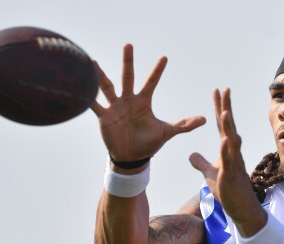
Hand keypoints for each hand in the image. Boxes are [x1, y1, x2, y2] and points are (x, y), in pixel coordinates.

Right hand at [90, 44, 205, 162]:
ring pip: (107, 87)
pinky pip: (93, 105)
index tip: (165, 58)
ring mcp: (114, 107)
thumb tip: (205, 120)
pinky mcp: (103, 117)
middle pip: (128, 77)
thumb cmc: (148, 144)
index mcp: (143, 102)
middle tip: (129, 45)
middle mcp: (128, 100)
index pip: (152, 82)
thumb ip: (184, 125)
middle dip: (128, 62)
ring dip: (100, 76)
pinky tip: (78, 88)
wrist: (131, 158)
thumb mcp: (166, 133)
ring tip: (92, 63)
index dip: (158, 71)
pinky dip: (86, 98)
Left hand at [190, 89, 265, 234]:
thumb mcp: (210, 174)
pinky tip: (225, 139)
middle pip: (228, 126)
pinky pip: (230, 160)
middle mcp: (233, 152)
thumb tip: (191, 154)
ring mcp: (234, 163)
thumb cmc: (227, 190)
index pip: (221, 125)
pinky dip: (227, 150)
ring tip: (225, 111)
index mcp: (227, 149)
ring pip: (232, 141)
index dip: (219, 108)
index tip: (217, 91)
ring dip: (228, 127)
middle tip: (224, 89)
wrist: (240, 207)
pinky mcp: (232, 175)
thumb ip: (201, 162)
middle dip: (226, 108)